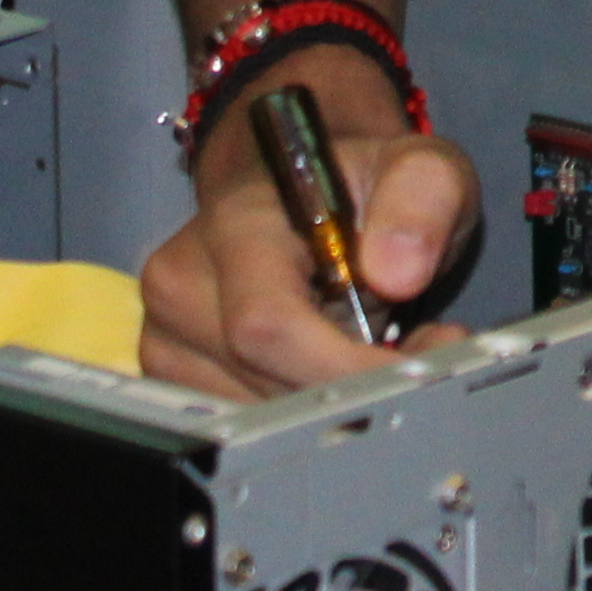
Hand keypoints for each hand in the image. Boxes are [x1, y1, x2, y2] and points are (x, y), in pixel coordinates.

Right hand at [135, 62, 482, 396]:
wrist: (307, 193)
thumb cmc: (363, 186)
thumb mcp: (420, 170)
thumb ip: (422, 200)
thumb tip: (397, 272)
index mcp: (234, 224)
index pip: (268, 326)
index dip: (344, 368)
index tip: (416, 373)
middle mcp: (182, 282)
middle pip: (264, 382)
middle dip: (355, 390)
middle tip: (424, 360)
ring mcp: (168, 335)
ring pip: (257, 414)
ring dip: (333, 407)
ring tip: (383, 356)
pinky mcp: (173, 374)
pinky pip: (243, 420)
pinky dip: (303, 415)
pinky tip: (337, 373)